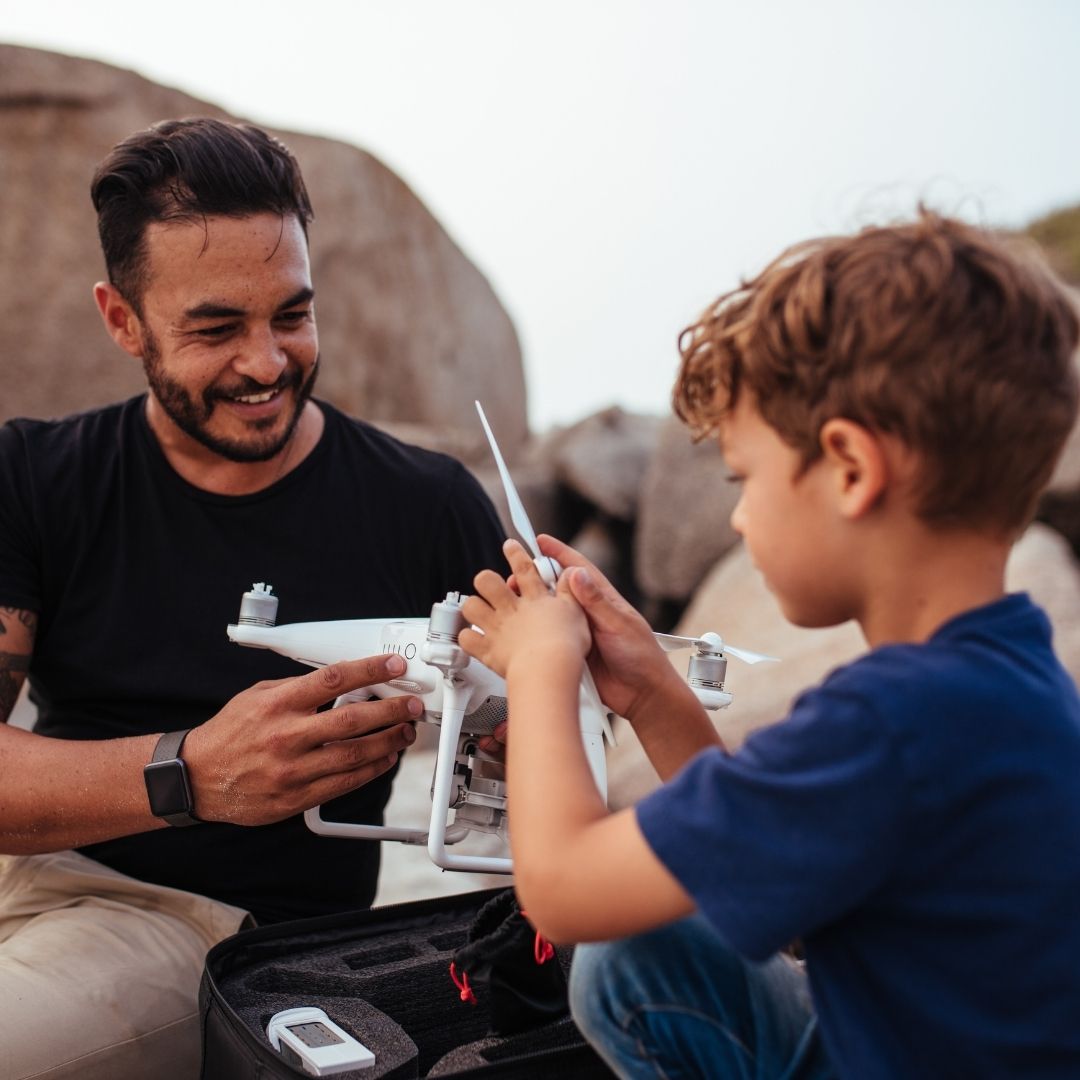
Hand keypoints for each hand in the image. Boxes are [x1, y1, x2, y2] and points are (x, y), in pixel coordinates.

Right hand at [182, 654, 420, 824]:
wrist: (198, 777)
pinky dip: (371, 771)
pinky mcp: (296, 797)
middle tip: (410, 705)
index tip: (394, 665)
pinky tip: (384, 759)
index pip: (334, 679)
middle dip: (391, 710)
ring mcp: (293, 769)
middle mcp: (287, 736)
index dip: (370, 670)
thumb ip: (298, 686)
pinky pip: (344, 783)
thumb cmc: (229, 734)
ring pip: (354, 755)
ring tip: (405, 732)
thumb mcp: (257, 694)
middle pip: (352, 720)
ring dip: (388, 742)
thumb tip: (340, 678)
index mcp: (279, 704)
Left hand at [459, 539, 590, 681]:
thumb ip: (571, 591)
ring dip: (473, 607)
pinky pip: (467, 639)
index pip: (523, 567)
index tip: (510, 546)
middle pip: (487, 581)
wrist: (548, 669)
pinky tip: (474, 638)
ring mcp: (497, 628)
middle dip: (486, 579)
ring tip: (479, 610)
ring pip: (471, 606)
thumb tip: (573, 573)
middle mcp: (512, 610)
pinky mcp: (488, 650)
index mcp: (534, 599)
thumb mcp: (577, 612)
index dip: (515, 553)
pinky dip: (468, 638)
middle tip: (490, 585)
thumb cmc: (565, 645)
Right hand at [529, 534, 684, 723]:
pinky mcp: (570, 652)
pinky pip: (548, 637)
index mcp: (602, 600)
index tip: (540, 540)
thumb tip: (577, 573)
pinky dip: (534, 632)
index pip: (577, 568)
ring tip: (512, 600)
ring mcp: (577, 632)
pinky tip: (520, 630)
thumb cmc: (642, 658)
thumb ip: (597, 601)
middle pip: (556, 588)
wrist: (643, 696)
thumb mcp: (619, 625)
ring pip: (549, 612)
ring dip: (531, 605)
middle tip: (514, 576)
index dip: (558, 552)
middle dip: (535, 578)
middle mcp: (587, 613)